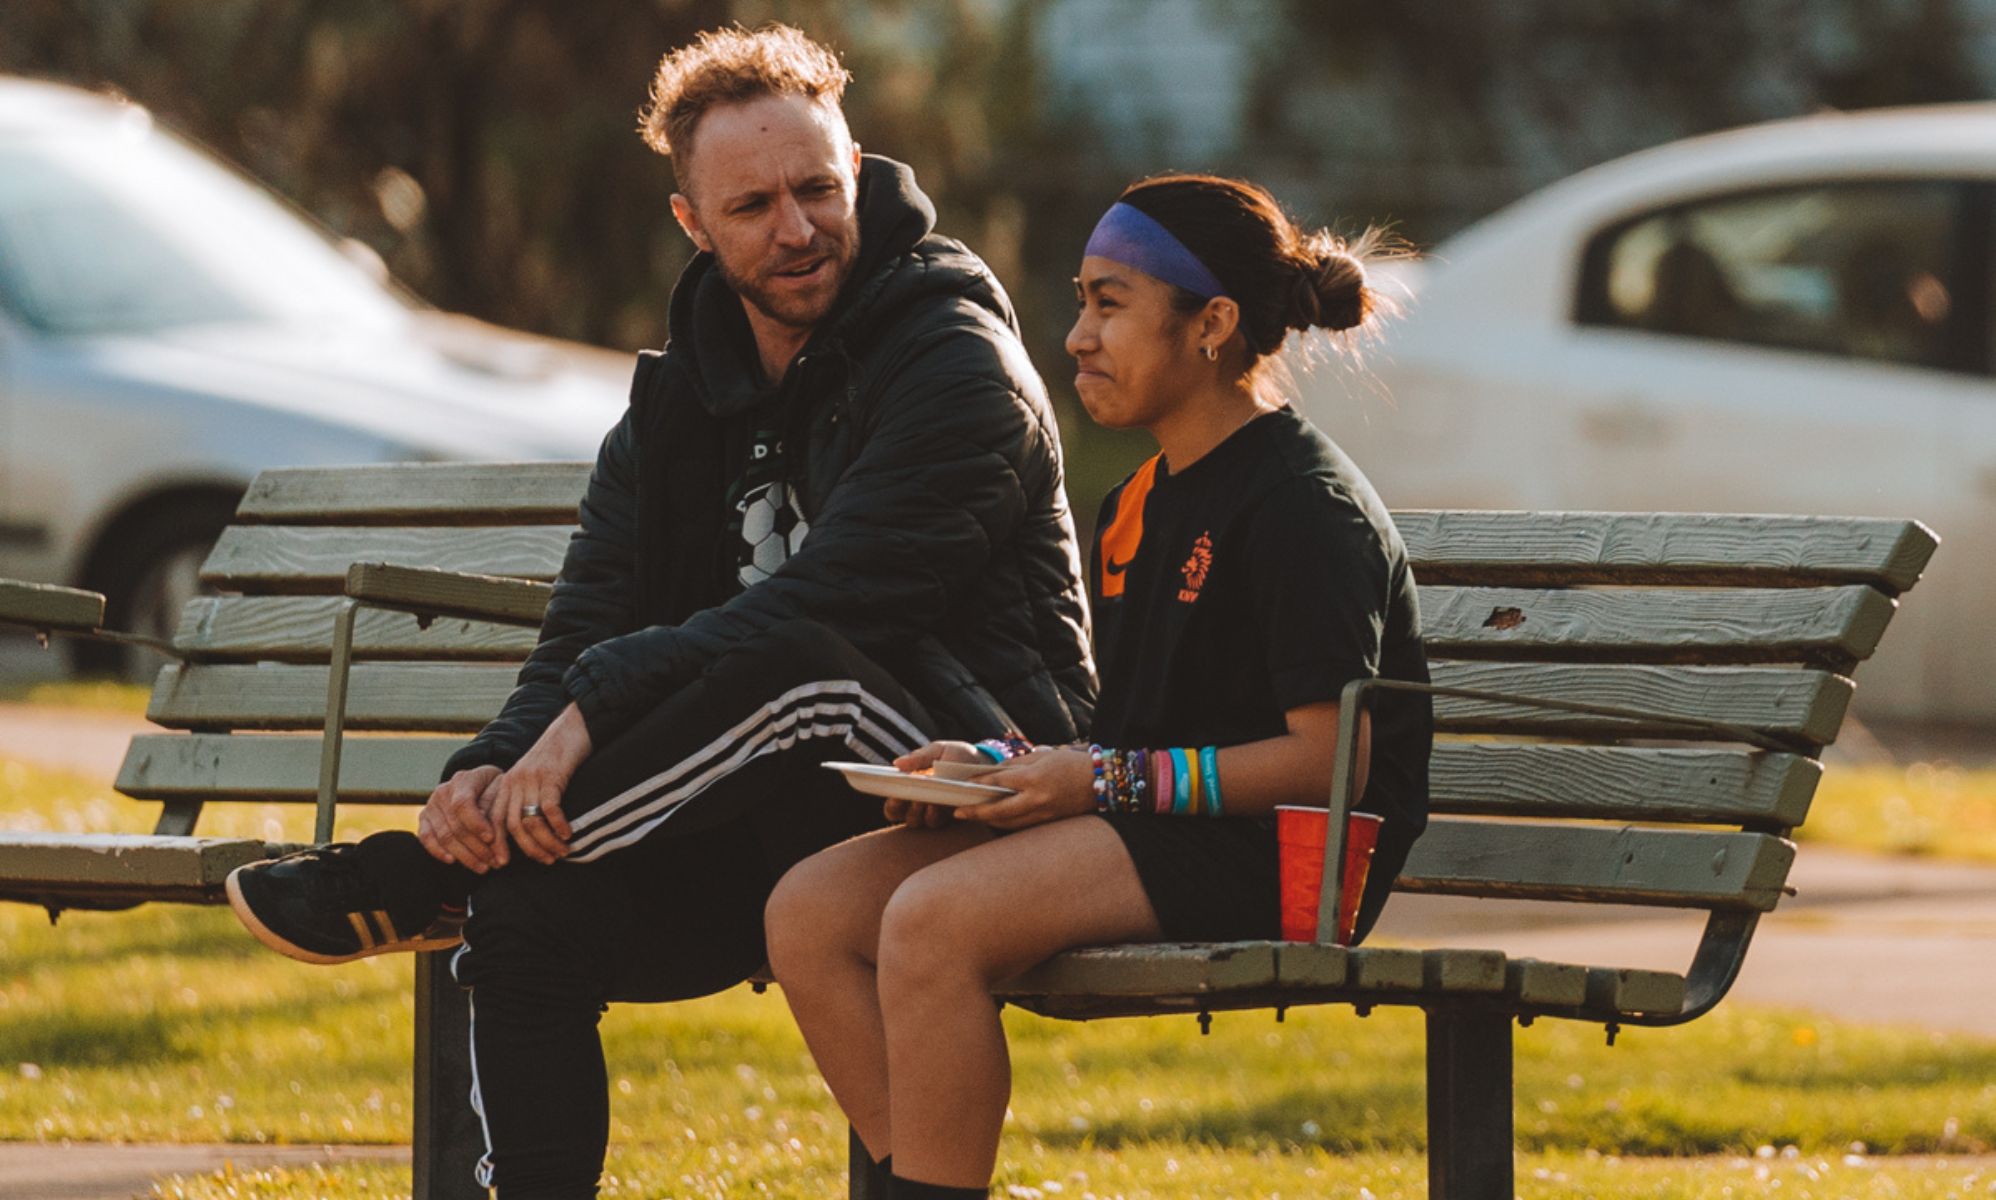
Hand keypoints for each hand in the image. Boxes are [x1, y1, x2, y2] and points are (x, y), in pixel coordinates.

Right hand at [418, 765, 505, 870]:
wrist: (481, 784)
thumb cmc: (496, 789)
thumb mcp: (502, 793)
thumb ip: (497, 816)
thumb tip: (494, 845)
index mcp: (464, 780)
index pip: (463, 804)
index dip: (476, 824)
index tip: (491, 839)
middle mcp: (443, 791)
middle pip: (456, 825)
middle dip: (477, 848)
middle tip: (495, 862)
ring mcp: (431, 804)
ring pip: (444, 835)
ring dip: (464, 855)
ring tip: (483, 867)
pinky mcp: (424, 818)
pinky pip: (426, 837)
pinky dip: (438, 851)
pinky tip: (453, 861)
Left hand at [492, 703, 591, 863]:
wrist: (571, 727)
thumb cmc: (555, 756)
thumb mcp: (532, 776)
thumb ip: (524, 798)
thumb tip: (527, 830)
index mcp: (506, 784)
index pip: (494, 820)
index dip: (497, 844)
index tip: (502, 864)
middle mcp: (514, 782)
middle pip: (513, 825)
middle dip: (528, 849)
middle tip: (546, 861)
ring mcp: (532, 778)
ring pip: (531, 821)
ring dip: (546, 842)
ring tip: (561, 852)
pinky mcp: (552, 775)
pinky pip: (550, 808)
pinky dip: (558, 825)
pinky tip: (568, 834)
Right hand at [882, 740, 980, 828]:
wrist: (985, 763)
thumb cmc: (957, 755)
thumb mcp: (938, 750)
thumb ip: (919, 757)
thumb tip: (897, 763)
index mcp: (911, 785)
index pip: (892, 801)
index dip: (889, 801)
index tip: (892, 793)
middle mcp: (918, 802)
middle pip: (899, 814)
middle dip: (900, 806)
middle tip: (907, 796)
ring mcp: (933, 811)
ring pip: (915, 821)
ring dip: (916, 811)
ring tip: (923, 799)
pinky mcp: (948, 817)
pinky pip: (934, 823)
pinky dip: (933, 815)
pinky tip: (937, 804)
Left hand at [956, 746, 1095, 830]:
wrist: (1103, 781)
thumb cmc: (1072, 763)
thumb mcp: (1043, 756)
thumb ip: (1018, 764)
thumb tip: (995, 772)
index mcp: (1035, 778)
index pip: (1000, 782)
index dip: (980, 784)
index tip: (965, 785)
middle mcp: (1038, 799)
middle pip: (999, 811)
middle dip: (976, 812)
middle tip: (958, 812)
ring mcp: (1044, 813)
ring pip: (1010, 823)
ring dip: (989, 821)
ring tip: (973, 816)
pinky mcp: (1050, 821)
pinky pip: (1023, 825)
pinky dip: (1007, 824)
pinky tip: (996, 820)